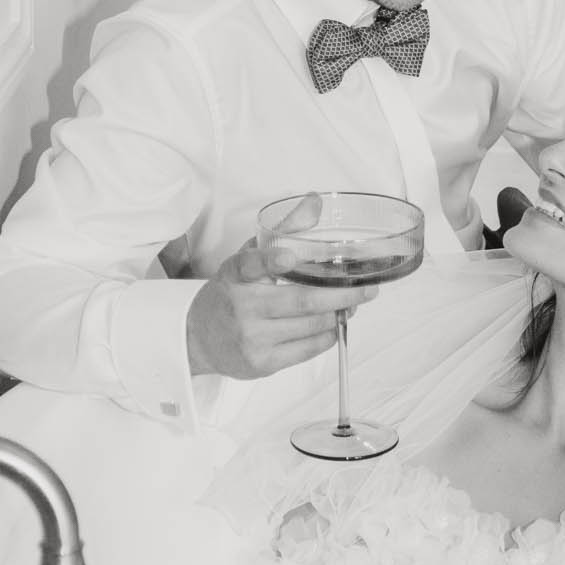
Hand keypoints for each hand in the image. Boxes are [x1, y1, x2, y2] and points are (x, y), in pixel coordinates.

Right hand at [186, 235, 377, 380]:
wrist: (198, 339)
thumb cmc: (231, 294)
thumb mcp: (247, 259)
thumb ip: (282, 231)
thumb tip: (315, 201)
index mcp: (235, 275)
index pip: (249, 264)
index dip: (270, 260)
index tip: (289, 258)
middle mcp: (241, 306)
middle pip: (301, 301)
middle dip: (341, 295)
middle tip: (366, 289)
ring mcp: (251, 337)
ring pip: (310, 326)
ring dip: (338, 315)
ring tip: (351, 305)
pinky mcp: (261, 362)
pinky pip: (306, 350)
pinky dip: (327, 336)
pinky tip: (333, 325)